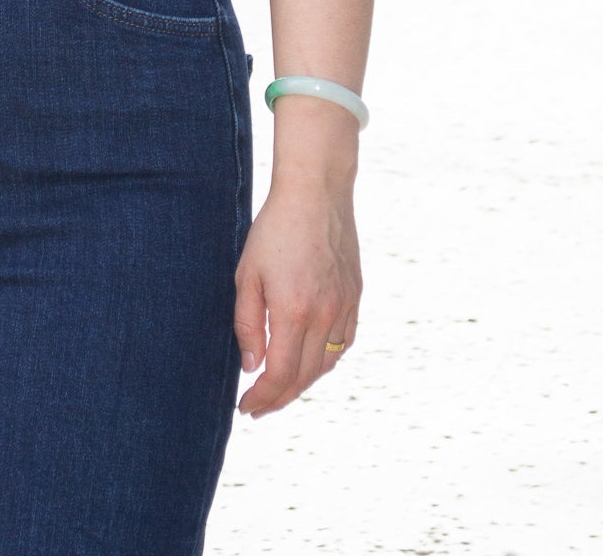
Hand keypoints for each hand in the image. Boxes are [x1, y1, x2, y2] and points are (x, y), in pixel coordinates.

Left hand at [233, 175, 361, 416]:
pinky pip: (343, 343)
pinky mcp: (355, 297)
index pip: (281, 376)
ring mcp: (344, 307)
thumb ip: (248, 324)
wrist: (316, 194)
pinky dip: (326, 360)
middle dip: (280, 397)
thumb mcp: (247, 274)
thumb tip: (252, 367)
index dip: (263, 398)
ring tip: (280, 387)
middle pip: (305, 377)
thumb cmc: (274, 231)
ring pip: (326, 364)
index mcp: (294, 312)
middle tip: (259, 405)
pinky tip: (310, 361)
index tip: (246, 407)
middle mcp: (325, 316)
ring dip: (303, 382)